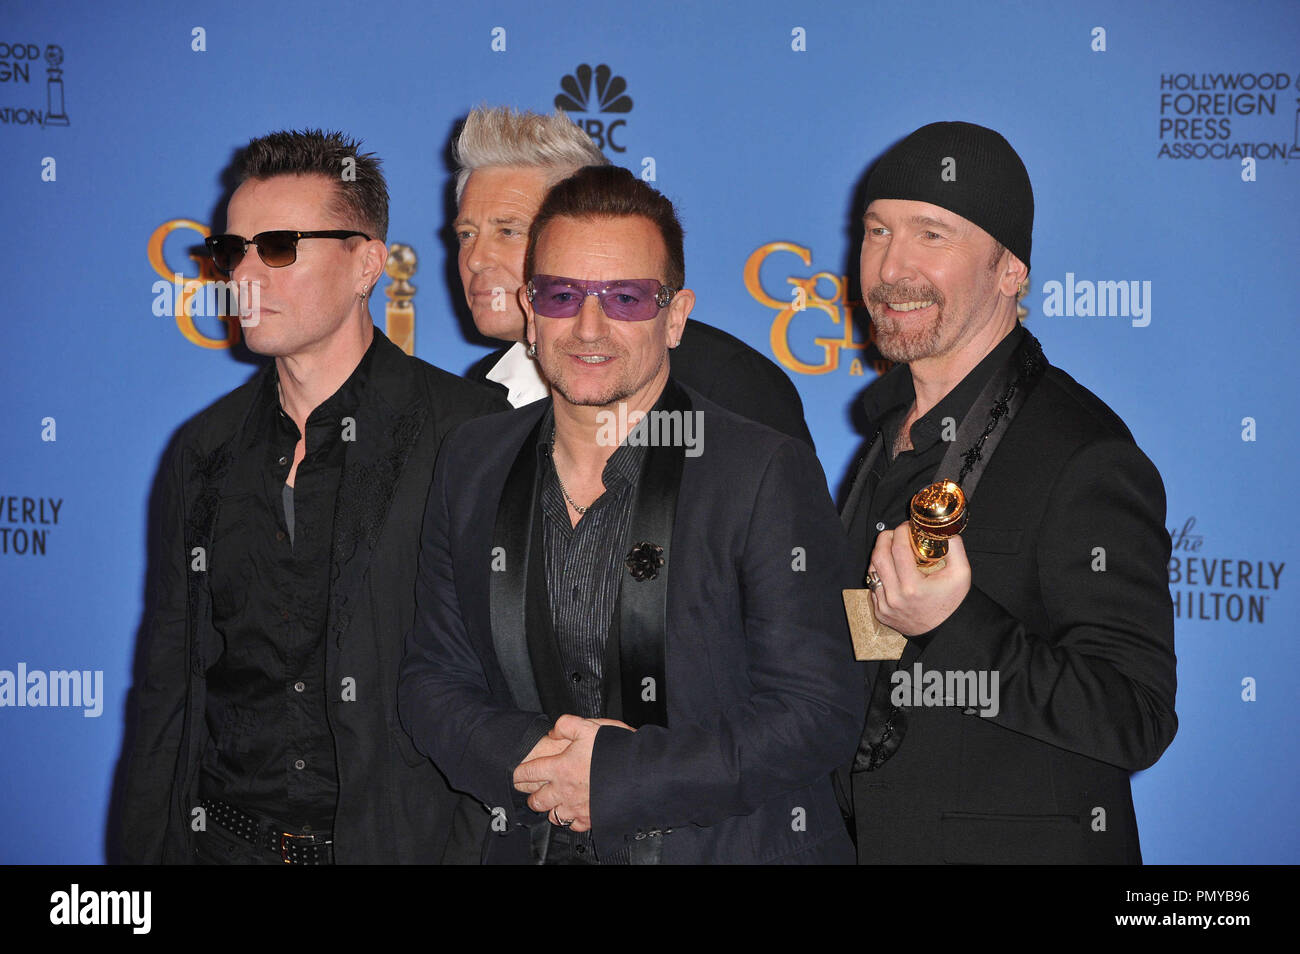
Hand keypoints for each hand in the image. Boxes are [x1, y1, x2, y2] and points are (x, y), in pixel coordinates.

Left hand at [511, 714, 633, 831]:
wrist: (639, 773)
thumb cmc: (615, 750)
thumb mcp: (589, 726)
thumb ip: (566, 725)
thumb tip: (553, 731)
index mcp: (560, 768)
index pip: (528, 773)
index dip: (519, 773)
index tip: (517, 773)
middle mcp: (564, 790)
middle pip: (536, 800)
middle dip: (531, 795)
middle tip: (531, 790)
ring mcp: (577, 807)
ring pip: (552, 815)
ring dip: (549, 808)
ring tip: (551, 802)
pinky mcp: (591, 818)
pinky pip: (573, 825)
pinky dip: (570, 820)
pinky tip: (573, 812)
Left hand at [868, 523, 971, 635]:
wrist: (946, 631)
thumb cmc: (954, 602)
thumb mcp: (961, 573)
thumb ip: (954, 546)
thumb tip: (940, 528)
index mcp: (913, 587)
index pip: (898, 549)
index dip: (901, 532)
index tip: (907, 527)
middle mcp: (895, 597)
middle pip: (878, 557)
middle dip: (885, 539)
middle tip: (895, 533)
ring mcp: (885, 606)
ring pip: (872, 571)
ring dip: (880, 555)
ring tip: (892, 549)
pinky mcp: (880, 612)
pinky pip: (873, 586)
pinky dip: (880, 574)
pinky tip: (892, 570)